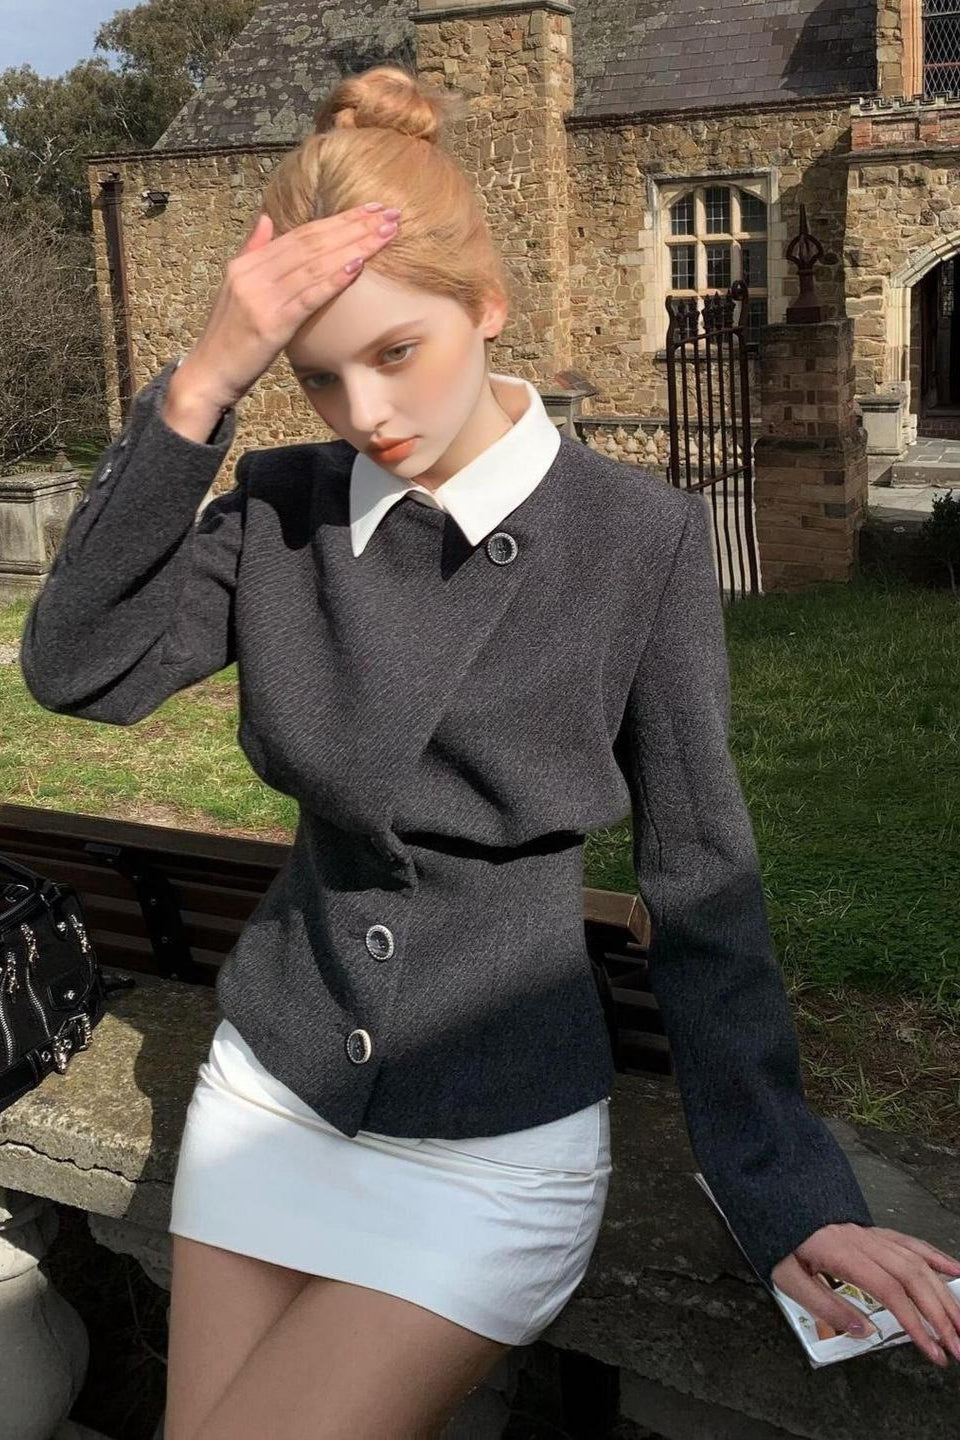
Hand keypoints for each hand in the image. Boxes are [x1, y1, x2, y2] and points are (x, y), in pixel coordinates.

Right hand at [170, 203, 402, 415]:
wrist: (209, 374)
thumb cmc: (230, 338)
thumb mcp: (236, 289)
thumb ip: (253, 252)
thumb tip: (267, 219)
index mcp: (248, 264)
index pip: (301, 234)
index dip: (338, 220)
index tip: (371, 210)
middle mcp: (253, 274)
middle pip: (311, 243)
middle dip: (354, 228)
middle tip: (389, 215)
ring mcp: (260, 298)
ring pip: (314, 265)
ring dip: (353, 248)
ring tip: (384, 235)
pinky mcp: (270, 325)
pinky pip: (308, 297)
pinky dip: (333, 280)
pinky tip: (357, 267)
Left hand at [771, 1223, 959, 1366]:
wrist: (773, 1201)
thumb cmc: (779, 1239)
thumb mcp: (786, 1277)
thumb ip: (824, 1306)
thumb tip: (863, 1331)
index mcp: (841, 1253)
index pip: (889, 1290)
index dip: (914, 1321)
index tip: (931, 1348)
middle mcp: (863, 1241)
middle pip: (912, 1278)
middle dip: (940, 1315)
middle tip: (957, 1347)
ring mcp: (870, 1235)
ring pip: (917, 1262)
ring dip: (944, 1294)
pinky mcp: (873, 1233)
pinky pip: (910, 1242)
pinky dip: (936, 1257)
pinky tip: (954, 1271)